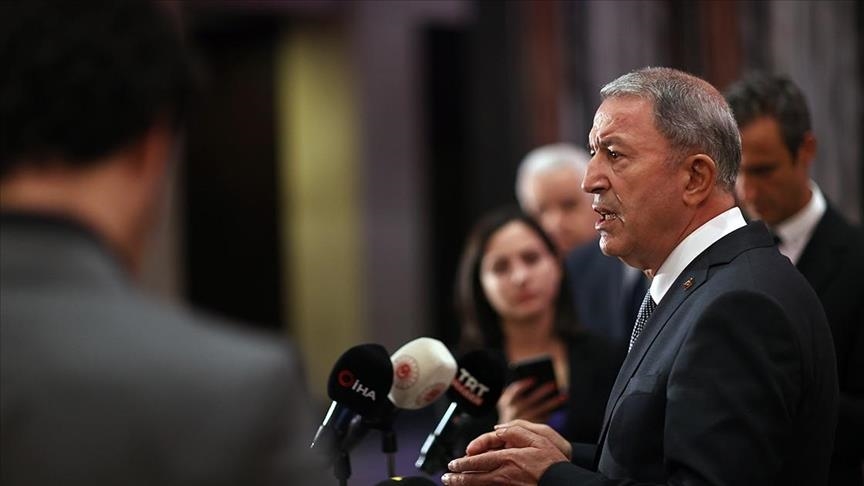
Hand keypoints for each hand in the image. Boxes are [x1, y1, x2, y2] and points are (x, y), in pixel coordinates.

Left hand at [440, 424, 568, 485]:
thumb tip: (498, 429)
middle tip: (446, 477)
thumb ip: (516, 431)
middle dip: (458, 477)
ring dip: (464, 485)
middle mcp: (505, 473)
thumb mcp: (537, 437)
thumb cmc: (552, 460)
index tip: (454, 462)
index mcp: (508, 457)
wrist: (564, 482)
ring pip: (480, 485)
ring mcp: (507, 485)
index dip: (463, 462)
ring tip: (453, 483)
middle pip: (475, 476)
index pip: (479, 460)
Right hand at [497, 379, 567, 423]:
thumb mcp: (510, 402)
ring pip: (541, 410)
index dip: (523, 385)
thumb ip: (518, 393)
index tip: (533, 379)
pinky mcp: (531, 430)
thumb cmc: (513, 413)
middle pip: (530, 400)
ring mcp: (523, 421)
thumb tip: (534, 380)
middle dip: (543, 392)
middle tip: (554, 384)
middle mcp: (512, 412)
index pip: (513, 391)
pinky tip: (559, 407)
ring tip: (564, 396)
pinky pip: (544, 419)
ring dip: (553, 402)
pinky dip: (551, 413)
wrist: (507, 439)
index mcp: (505, 403)